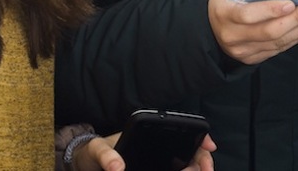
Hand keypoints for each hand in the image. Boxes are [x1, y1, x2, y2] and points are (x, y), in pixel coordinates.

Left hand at [74, 133, 215, 170]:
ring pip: (186, 165)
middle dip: (202, 160)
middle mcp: (159, 147)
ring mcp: (159, 162)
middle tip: (205, 170)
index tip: (209, 147)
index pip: (182, 130)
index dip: (200, 137)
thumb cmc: (95, 151)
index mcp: (150, 134)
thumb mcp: (97, 150)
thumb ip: (106, 156)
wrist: (88, 164)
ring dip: (194, 169)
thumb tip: (117, 167)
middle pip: (191, 151)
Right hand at [208, 0, 297, 64]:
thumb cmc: (227, 1)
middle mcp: (232, 35)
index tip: (290, 4)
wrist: (210, 25)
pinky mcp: (251, 58)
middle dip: (295, 20)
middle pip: (268, 31)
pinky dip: (295, 38)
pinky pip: (278, 49)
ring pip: (277, 42)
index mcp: (225, 13)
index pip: (248, 14)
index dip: (270, 10)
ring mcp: (242, 50)